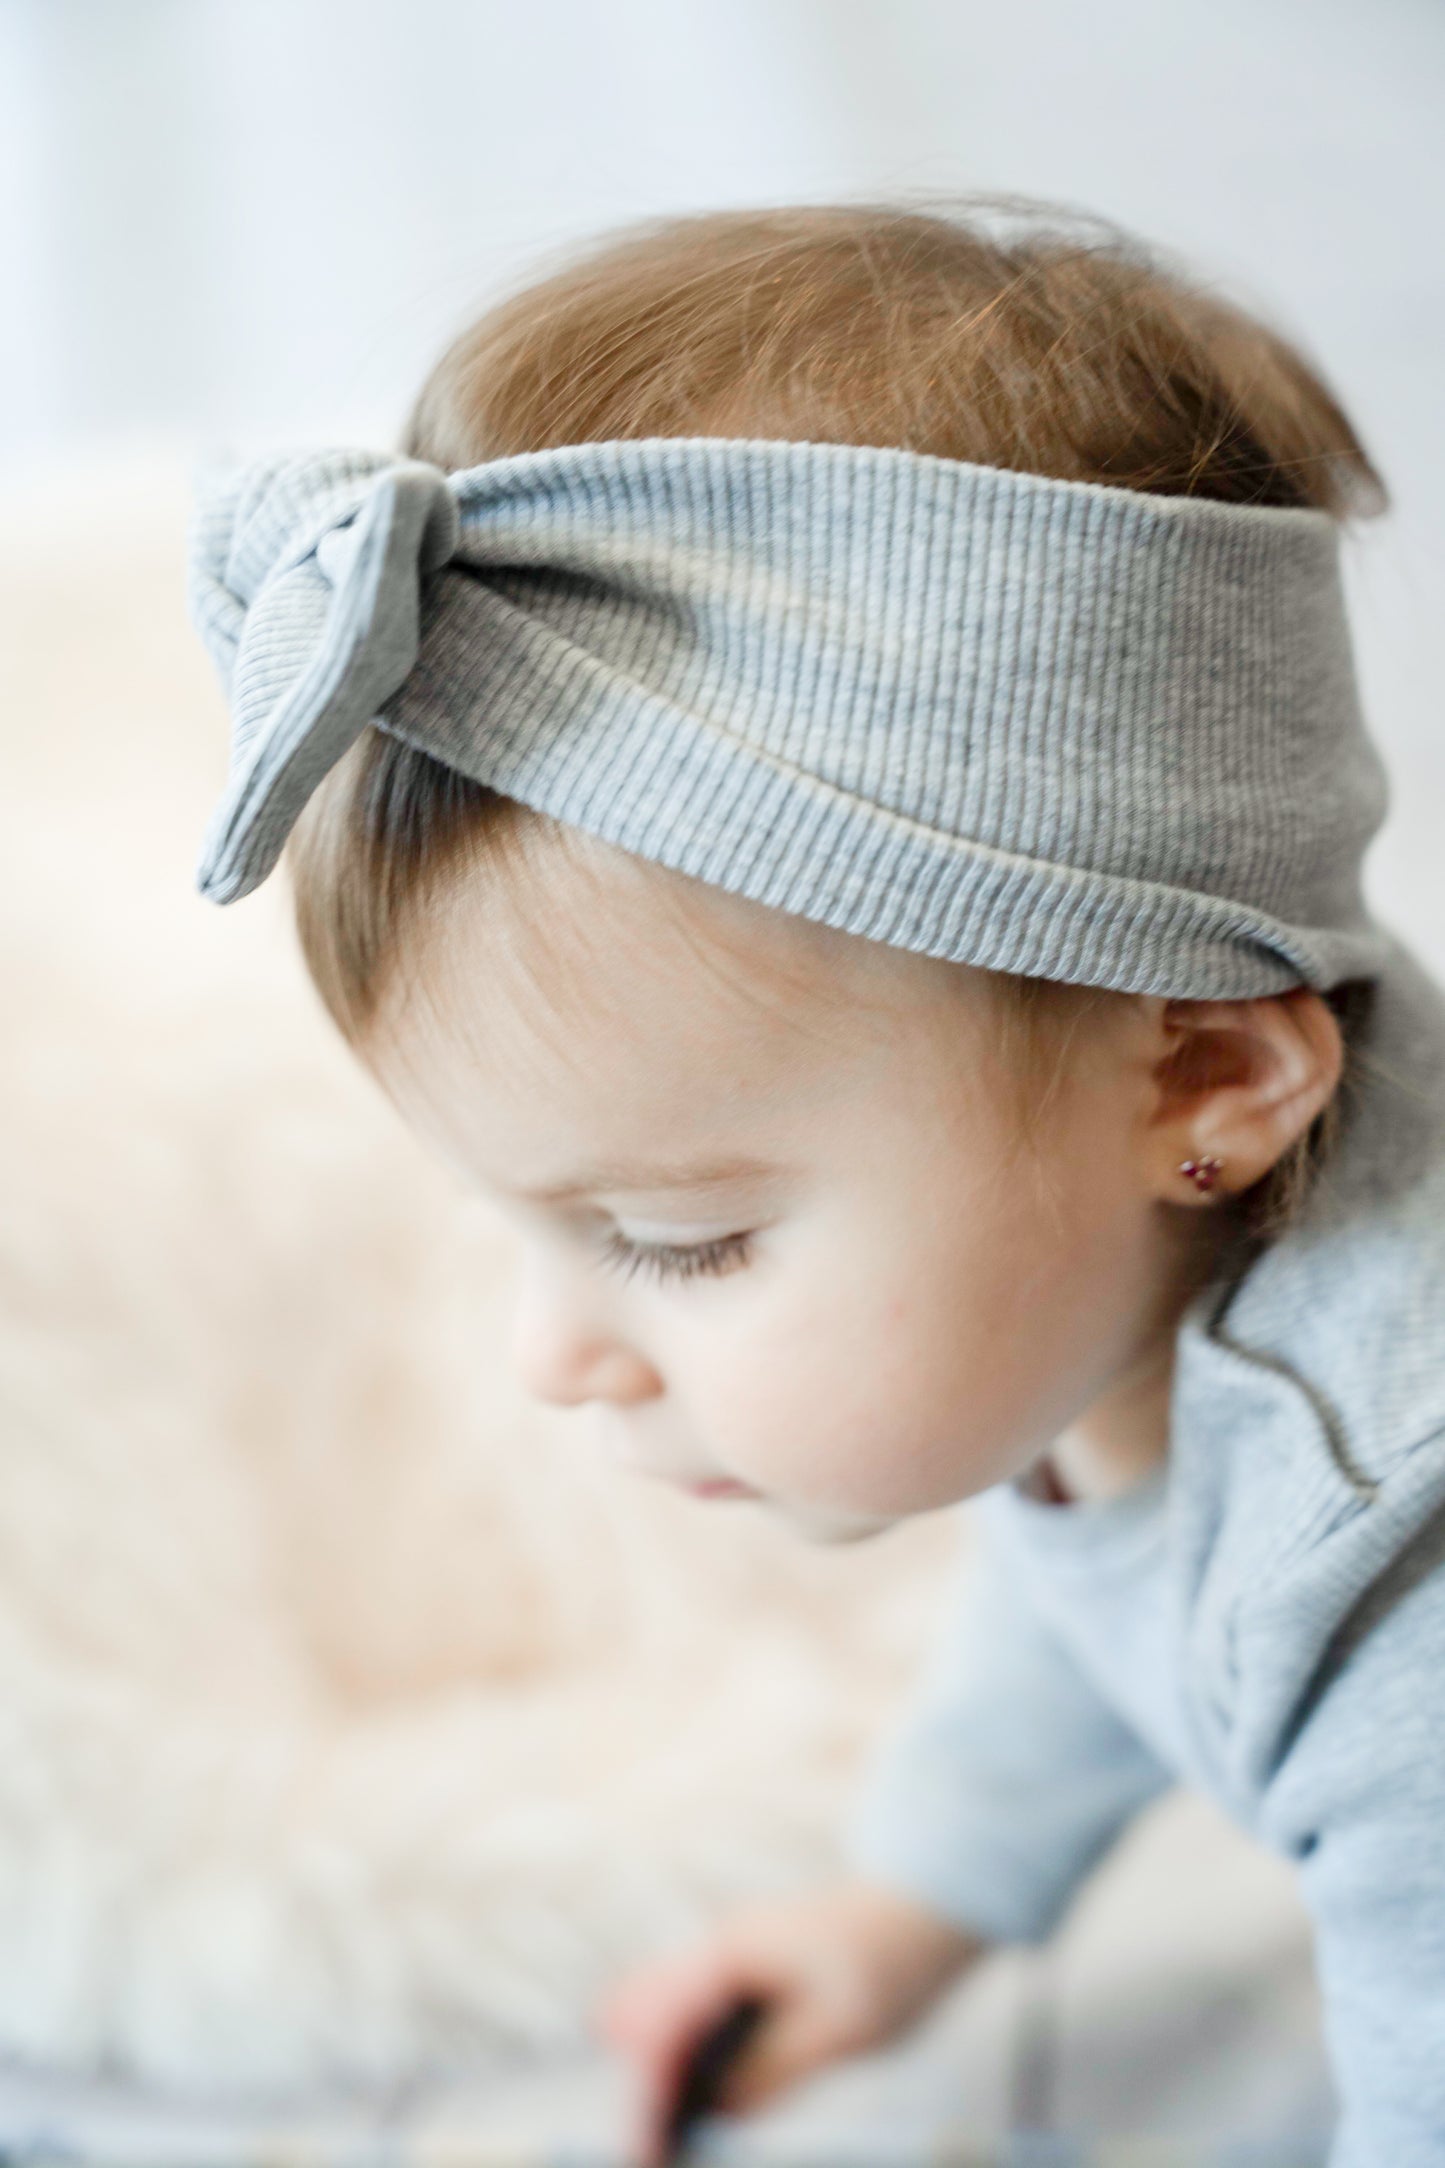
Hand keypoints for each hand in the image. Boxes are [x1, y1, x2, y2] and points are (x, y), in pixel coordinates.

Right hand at [592, 1875, 987, 2166]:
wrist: (927, 1905)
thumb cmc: (893, 1958)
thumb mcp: (841, 2028)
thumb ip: (774, 2069)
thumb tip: (716, 2112)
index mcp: (734, 1951)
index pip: (663, 2028)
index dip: (647, 2095)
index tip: (644, 2154)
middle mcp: (720, 1947)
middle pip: (645, 2018)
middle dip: (642, 2086)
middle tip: (651, 2151)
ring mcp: (731, 1954)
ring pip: (661, 2010)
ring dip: (656, 2068)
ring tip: (661, 2134)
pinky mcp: (747, 1968)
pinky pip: (691, 2008)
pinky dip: (680, 2050)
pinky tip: (685, 2091)